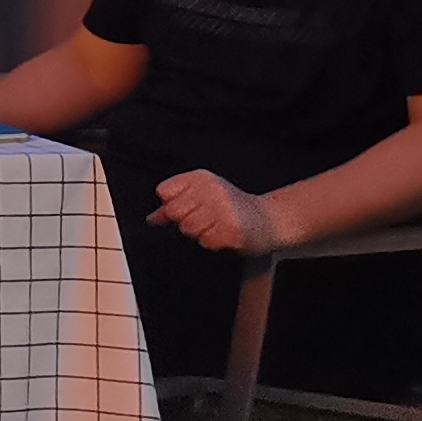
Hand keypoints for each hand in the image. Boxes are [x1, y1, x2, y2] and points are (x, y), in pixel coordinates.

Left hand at [148, 170, 284, 259]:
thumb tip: (151, 218)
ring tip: (218, 225)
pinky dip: (214, 242)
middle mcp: (212, 189)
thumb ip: (174, 205)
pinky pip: (205, 242)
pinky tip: (226, 234)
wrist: (270, 220)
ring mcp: (222, 209)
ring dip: (201, 233)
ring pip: (188, 229)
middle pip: (173, 212)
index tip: (191, 206)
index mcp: (201, 178)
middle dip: (186, 220)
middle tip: (207, 218)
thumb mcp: (202, 197)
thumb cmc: (233, 209)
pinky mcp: (231, 229)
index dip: (172, 204)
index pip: (165, 191)